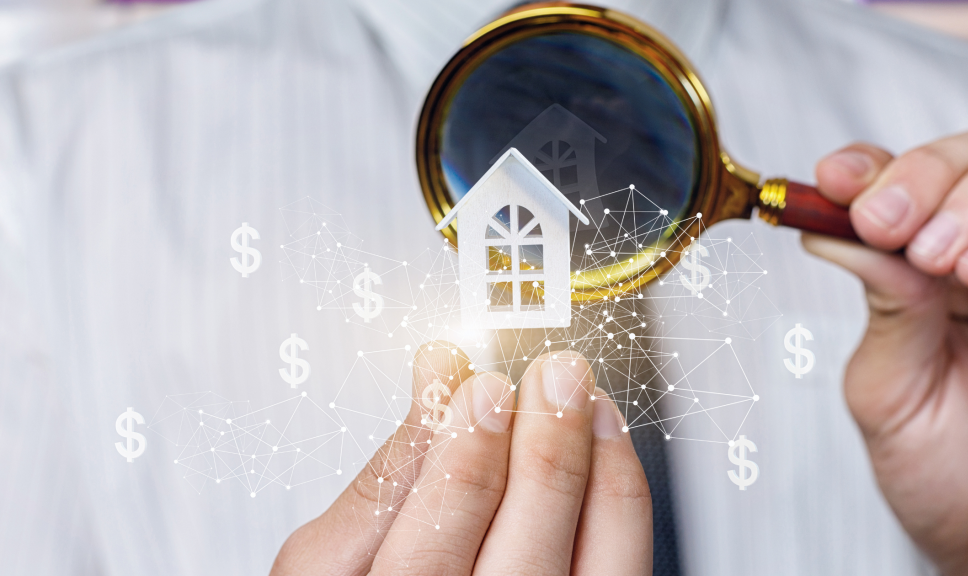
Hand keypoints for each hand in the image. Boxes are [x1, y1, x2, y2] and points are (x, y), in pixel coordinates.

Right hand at [270, 343, 652, 575]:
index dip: (465, 452)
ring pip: (597, 562)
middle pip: (527, 551)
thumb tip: (434, 393)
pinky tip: (605, 446)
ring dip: (598, 465)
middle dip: (546, 446)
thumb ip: (376, 485)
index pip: (437, 540)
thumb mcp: (328, 563)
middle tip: (551, 376)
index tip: (477, 385)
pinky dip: (620, 501)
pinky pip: (622, 568)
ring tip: (587, 398)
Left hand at [804, 126, 967, 574]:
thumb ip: (881, 305)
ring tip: (943, 257)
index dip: (874, 166)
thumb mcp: (887, 388)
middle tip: (891, 224)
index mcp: (930, 274)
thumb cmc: (943, 473)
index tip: (837, 179)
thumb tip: (834, 228)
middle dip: (930, 175)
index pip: (909, 183)